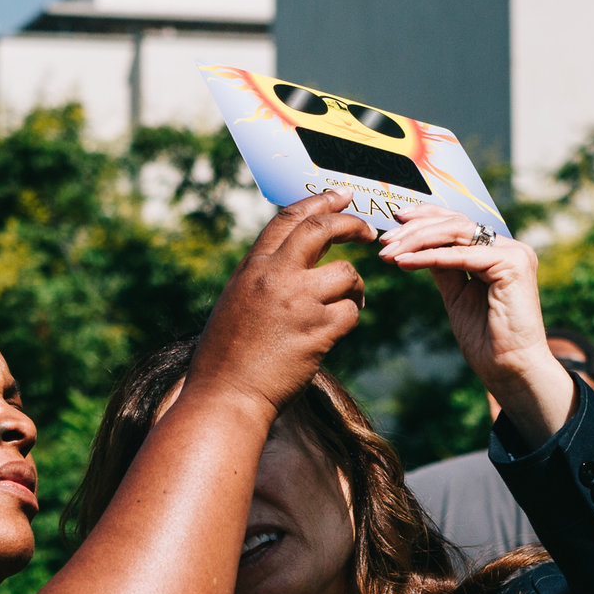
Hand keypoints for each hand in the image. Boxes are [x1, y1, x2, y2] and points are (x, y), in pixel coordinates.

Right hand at [184, 193, 371, 420]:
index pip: (290, 218)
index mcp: (253, 267)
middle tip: (369, 231)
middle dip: (352, 224)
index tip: (341, 196)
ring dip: (355, 286)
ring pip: (347, 274)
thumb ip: (263, 278)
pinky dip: (350, 318)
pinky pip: (351, 312)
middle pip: (323, 230)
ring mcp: (297, 303)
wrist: (225, 397)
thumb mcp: (236, 302)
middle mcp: (275, 277)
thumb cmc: (225, 358)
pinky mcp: (317, 332)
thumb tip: (291, 261)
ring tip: (350, 300)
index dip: (320, 201)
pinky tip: (337, 330)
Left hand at [377, 206, 565, 444]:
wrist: (509, 369)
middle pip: (455, 222)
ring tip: (389, 252)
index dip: (425, 218)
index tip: (393, 223)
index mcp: (498, 252)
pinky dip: (430, 257)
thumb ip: (442, 268)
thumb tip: (415, 246)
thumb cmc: (486, 340)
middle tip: (384, 241)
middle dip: (415, 228)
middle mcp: (509, 247)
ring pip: (457, 232)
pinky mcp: (513, 264)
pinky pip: (462, 256)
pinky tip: (404, 262)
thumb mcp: (456, 295)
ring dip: (418, 240)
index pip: (458, 222)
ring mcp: (514, 253)